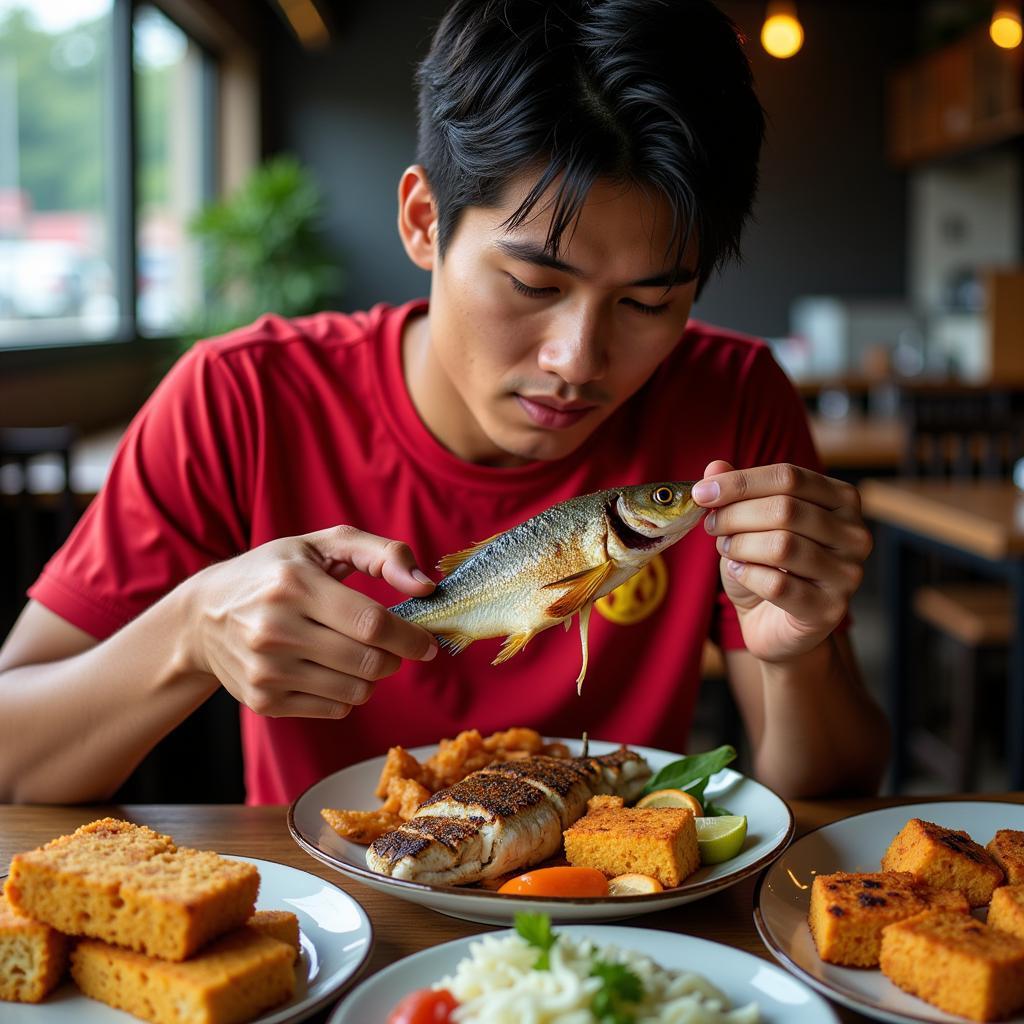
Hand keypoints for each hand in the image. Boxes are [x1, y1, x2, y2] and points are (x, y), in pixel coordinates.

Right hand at [185, 525, 437, 718]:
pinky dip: (347, 693)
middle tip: (391, 646)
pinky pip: (335, 709)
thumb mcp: (322, 545)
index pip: (370, 624)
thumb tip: (426, 587)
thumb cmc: (276, 573)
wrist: (203, 616)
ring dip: (372, 676)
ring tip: (357, 654)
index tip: (427, 643)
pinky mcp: (263, 702)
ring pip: (356, 692)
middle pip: (368, 662)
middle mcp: (273, 629)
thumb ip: (382, 554)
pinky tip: (330, 670)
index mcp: (292, 584)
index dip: (410, 637)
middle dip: (394, 657)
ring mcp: (265, 670)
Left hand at [693, 460, 871, 661]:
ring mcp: (847, 574)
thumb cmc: (765, 563)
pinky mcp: (830, 609)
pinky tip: (740, 573)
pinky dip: (748, 575)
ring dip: (740, 546)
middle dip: (735, 516)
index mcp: (841, 499)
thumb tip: (714, 467)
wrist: (773, 621)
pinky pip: (778, 584)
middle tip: (711, 526)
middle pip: (785, 509)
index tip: (702, 493)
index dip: (740, 482)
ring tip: (727, 550)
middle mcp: (854, 534)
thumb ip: (736, 492)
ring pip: (781, 546)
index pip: (788, 476)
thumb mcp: (748, 522)